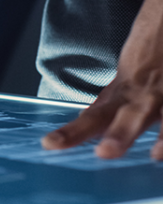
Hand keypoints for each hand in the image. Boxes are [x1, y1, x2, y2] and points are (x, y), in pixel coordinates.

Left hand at [43, 0, 162, 158]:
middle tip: (105, 152)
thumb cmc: (149, 48)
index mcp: (122, 90)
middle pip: (128, 115)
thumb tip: (87, 122)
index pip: (93, 116)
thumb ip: (112, 101)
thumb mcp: (126, 74)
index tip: (50, 145)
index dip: (72, 132)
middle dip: (119, 134)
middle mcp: (143, 92)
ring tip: (154, 156)